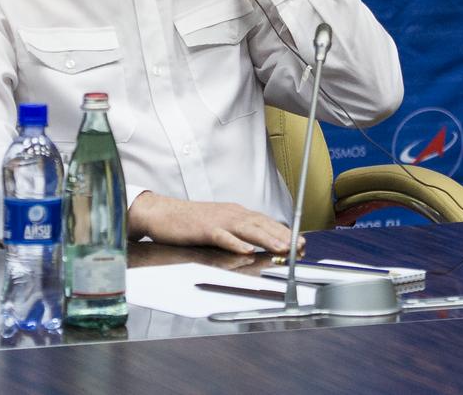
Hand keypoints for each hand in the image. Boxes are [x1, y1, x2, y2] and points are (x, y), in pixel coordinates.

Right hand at [127, 192, 304, 254]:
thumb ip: (238, 232)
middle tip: (299, 246)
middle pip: (262, 224)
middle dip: (282, 236)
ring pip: (247, 229)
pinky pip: (222, 236)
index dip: (284, 231)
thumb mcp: (220, 224)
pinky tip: (247, 250)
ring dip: (266, 238)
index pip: (266, 222)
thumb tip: (258, 242)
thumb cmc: (191, 222)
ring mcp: (218, 220)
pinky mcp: (204, 229)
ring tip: (282, 248)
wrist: (162, 213)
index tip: (300, 241)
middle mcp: (231, 214)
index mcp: (236, 213)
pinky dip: (236, 243)